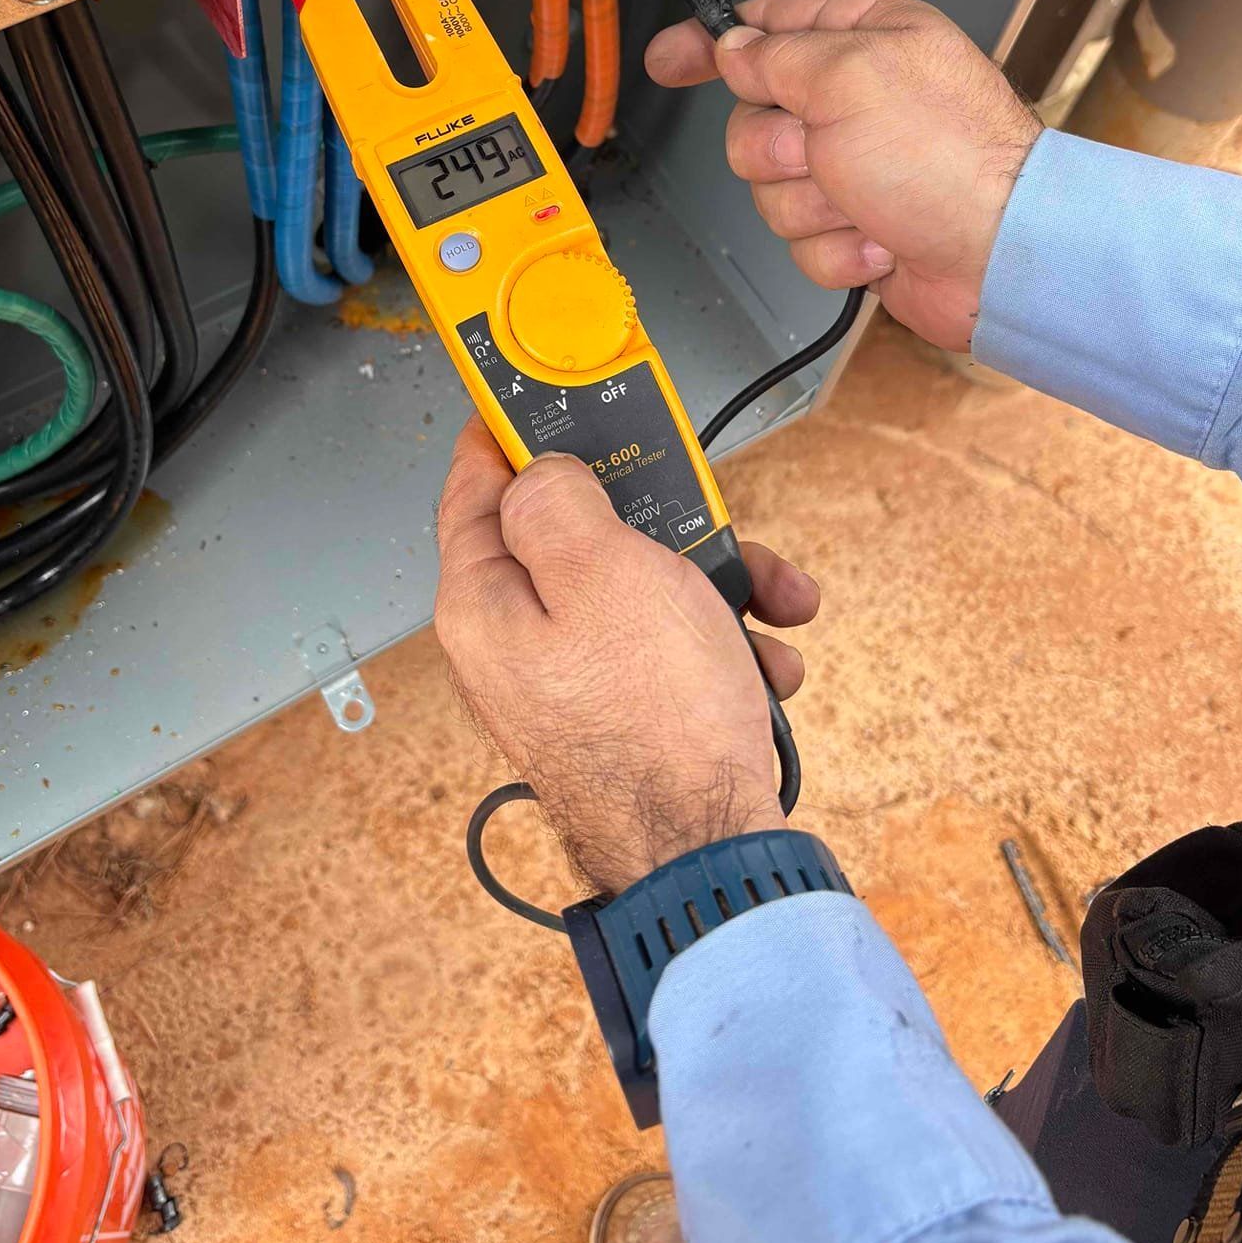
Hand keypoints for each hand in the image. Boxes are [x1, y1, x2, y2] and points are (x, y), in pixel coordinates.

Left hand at [434, 416, 817, 897]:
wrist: (715, 852)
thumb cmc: (657, 724)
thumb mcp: (604, 572)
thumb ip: (557, 503)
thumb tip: (538, 470)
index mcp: (483, 604)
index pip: (474, 486)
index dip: (511, 430)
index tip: (545, 390)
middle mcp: (516, 644)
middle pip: (578, 534)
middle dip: (662, 518)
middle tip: (707, 516)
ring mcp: (572, 681)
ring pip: (640, 586)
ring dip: (714, 582)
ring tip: (767, 601)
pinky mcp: (625, 712)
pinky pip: (670, 646)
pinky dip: (723, 643)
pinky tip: (764, 660)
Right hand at [646, 0, 1042, 349]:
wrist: (999, 256)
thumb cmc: (950, 158)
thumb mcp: (849, 76)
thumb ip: (777, 55)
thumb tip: (735, 49)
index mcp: (867, 41)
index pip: (768, 27)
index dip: (712, 44)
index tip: (668, 60)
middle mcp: (862, 101)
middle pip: (756, 120)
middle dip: (779, 151)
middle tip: (825, 153)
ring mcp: (859, 169)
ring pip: (772, 189)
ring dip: (813, 206)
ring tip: (865, 203)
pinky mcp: (859, 229)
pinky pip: (803, 242)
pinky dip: (838, 249)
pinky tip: (881, 241)